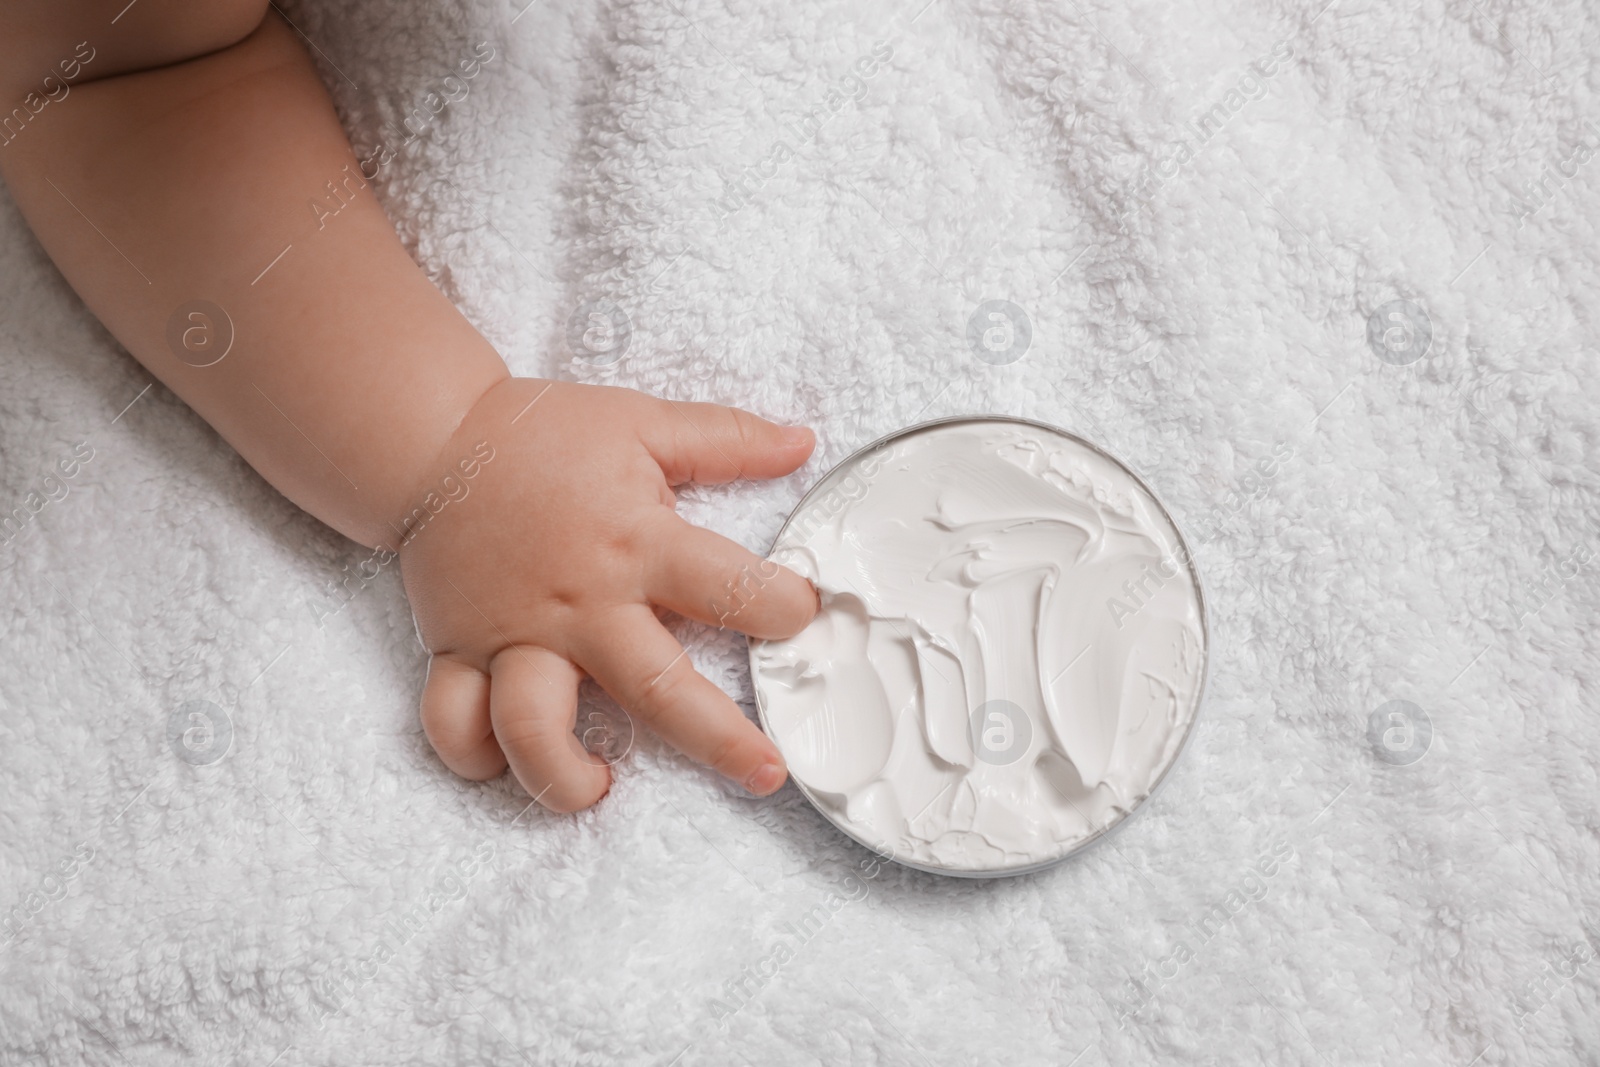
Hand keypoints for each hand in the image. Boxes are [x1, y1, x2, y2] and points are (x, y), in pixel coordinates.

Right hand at [397, 378, 818, 811]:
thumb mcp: (644, 423)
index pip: (730, 588)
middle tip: (765, 774)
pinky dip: (474, 757)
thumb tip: (803, 442)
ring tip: (598, 788)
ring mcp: (515, 635)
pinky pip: (454, 722)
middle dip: (717, 740)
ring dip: (566, 775)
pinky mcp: (459, 651)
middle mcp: (581, 603)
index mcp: (636, 544)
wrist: (432, 439)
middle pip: (654, 689)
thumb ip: (728, 439)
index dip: (783, 608)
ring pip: (535, 728)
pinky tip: (508, 767)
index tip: (806, 619)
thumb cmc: (543, 436)